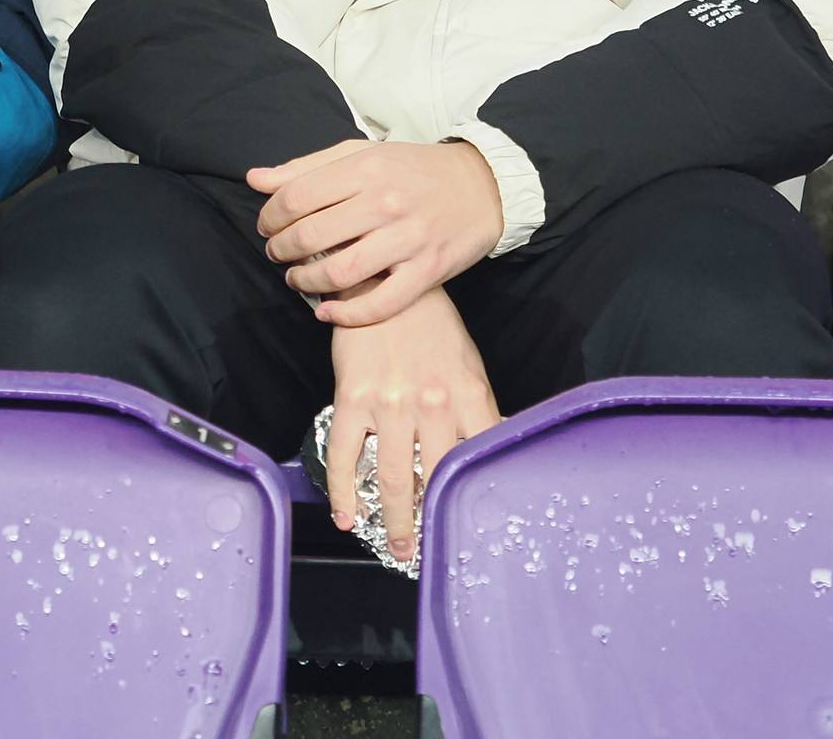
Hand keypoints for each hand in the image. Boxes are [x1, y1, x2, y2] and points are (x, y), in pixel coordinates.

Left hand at [249, 138, 503, 322]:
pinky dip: (347, 314)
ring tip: (297, 278)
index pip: (297, 197)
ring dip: (307, 280)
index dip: (270, 217)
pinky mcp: (428, 270)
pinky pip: (381, 303)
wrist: (483, 186)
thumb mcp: (361, 154)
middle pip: (312, 235)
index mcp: (365, 168)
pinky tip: (327, 311)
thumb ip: (306, 168)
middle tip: (277, 254)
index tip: (266, 226)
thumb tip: (255, 179)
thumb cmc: (413, 170)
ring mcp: (408, 238)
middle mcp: (385, 202)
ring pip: (340, 271)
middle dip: (282, 249)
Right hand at [325, 286, 500, 561]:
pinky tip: (347, 516)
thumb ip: (476, 409)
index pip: (483, 454)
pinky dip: (344, 491)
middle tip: (434, 552)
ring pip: (393, 476)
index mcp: (468, 393)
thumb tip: (488, 452)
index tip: (479, 522)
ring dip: (396, 520)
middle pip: (437, 478)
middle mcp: (432, 403)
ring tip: (398, 548)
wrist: (382, 279)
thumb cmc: (430, 324)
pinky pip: (346, 454)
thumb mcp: (467, 363)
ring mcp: (390, 403)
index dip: (481, 493)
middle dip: (435, 521)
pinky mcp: (353, 398)